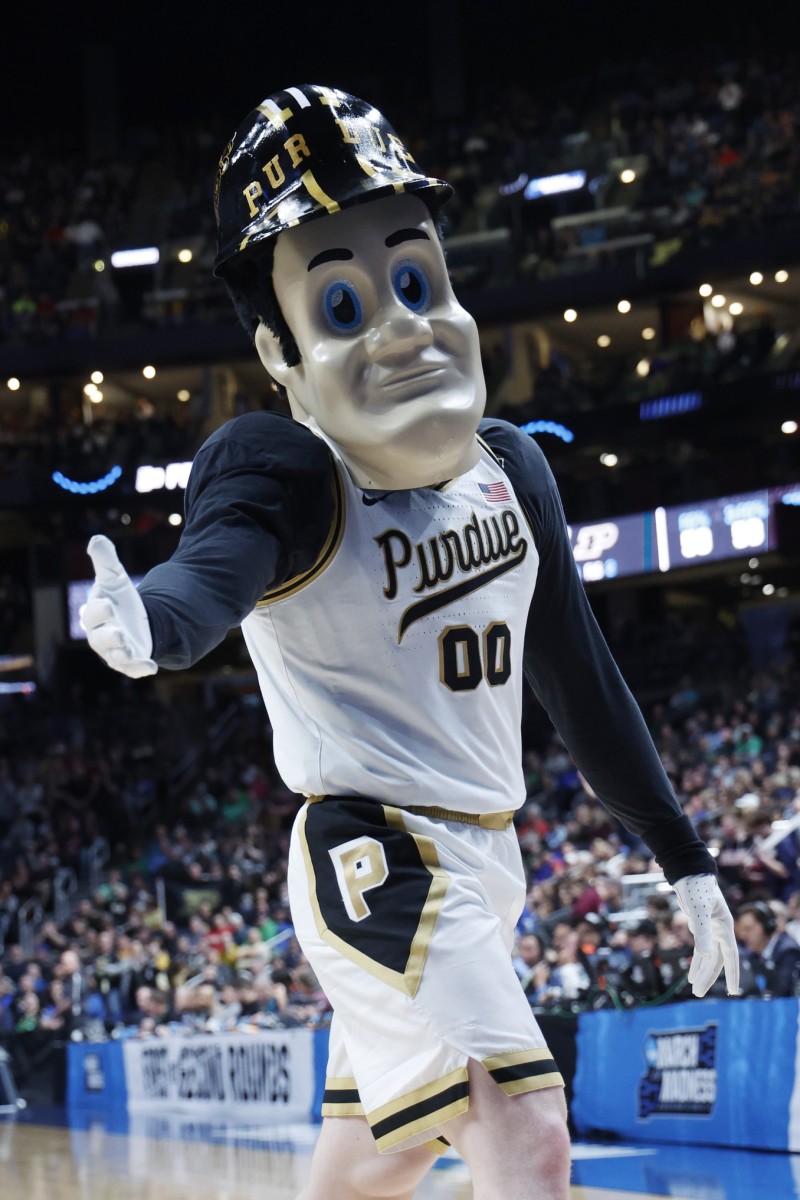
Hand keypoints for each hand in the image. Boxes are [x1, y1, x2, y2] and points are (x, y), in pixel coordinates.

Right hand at [80, 535, 157, 677]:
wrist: (136, 622)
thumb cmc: (119, 600)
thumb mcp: (115, 579)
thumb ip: (106, 561)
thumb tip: (96, 538)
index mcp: (93, 616)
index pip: (91, 614)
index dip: (98, 610)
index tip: (108, 603)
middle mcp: (100, 637)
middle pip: (100, 639)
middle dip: (109, 636)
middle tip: (120, 632)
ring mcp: (115, 652)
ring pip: (115, 656)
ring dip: (123, 654)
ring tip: (131, 649)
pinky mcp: (130, 663)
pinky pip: (133, 669)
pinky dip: (140, 669)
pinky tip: (152, 667)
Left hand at [673, 873, 739, 996]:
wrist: (688, 873)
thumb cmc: (696, 889)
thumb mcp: (698, 910)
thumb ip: (703, 932)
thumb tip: (707, 955)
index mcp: (725, 927)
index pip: (730, 956)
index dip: (732, 974)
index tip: (733, 992)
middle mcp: (719, 930)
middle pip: (716, 960)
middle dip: (709, 977)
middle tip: (699, 994)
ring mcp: (710, 929)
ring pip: (708, 957)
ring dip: (702, 972)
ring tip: (696, 989)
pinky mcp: (699, 927)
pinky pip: (700, 949)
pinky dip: (696, 962)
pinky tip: (691, 974)